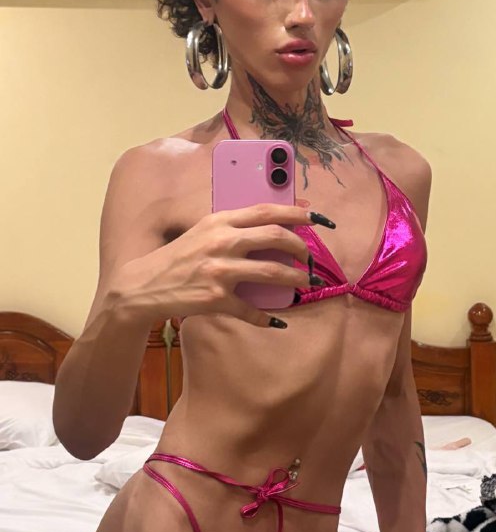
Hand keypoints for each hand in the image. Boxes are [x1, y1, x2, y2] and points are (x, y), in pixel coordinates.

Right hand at [111, 204, 331, 327]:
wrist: (144, 286)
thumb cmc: (177, 258)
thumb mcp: (202, 232)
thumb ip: (232, 227)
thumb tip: (270, 227)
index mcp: (219, 221)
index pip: (266, 211)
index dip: (296, 213)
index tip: (316, 219)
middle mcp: (222, 242)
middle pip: (276, 238)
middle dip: (300, 248)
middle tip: (309, 257)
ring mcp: (220, 271)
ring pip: (272, 273)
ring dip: (295, 279)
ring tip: (305, 283)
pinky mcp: (216, 298)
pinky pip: (251, 309)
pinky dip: (266, 317)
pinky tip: (275, 320)